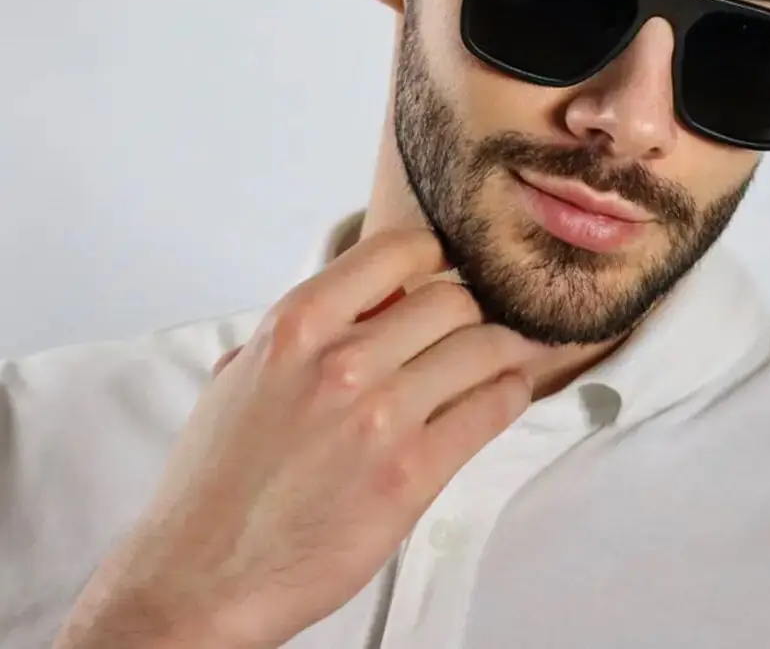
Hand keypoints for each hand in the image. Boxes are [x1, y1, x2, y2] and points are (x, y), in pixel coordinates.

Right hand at [54, 230, 540, 648]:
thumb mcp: (248, 374)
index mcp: (298, 324)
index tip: (448, 268)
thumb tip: (369, 299)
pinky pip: (492, 408)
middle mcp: (343, 360)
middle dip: (474, 307)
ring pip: (485, 347)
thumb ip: (307, 330)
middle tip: (481, 321)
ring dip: (505, 348)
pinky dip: (509, 394)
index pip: (398, 250)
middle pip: (453, 297)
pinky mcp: (413, 474)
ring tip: (509, 354)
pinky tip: (504, 394)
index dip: (435, 255)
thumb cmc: (218, 478)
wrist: (199, 579)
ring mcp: (382, 416)